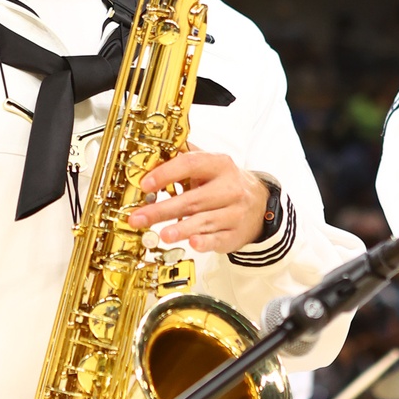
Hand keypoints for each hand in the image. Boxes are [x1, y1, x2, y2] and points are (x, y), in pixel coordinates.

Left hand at [127, 145, 268, 252]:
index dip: (166, 173)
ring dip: (181, 229)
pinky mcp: (235, 234)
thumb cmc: (224, 183)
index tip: (145, 184)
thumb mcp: (210, 165)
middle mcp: (230, 188)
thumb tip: (151, 154)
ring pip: (205, 221)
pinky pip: (219, 239)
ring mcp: (235, 213)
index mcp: (220, 165)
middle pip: (193, 199)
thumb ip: (184, 158)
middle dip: (162, 210)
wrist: (260, 204)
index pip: (191, 165)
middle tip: (138, 218)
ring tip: (162, 234)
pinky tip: (192, 244)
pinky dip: (205, 242)